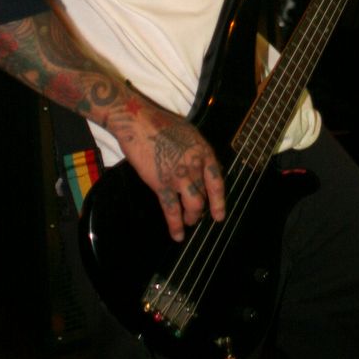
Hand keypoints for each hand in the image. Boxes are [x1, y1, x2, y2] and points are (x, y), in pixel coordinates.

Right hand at [115, 105, 225, 242]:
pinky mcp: (162, 184)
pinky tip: (177, 235)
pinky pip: (172, 210)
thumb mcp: (188, 134)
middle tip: (197, 214)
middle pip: (205, 195)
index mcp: (204, 151)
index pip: (217, 180)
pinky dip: (176, 226)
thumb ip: (197, 152)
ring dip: (192, 217)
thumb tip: (201, 166)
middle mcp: (196, 166)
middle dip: (202, 208)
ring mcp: (180, 176)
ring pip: (194, 206)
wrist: (139, 123)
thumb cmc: (160, 124)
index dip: (219, 200)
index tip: (219, 215)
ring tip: (189, 222)